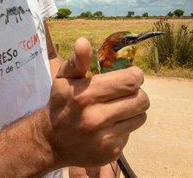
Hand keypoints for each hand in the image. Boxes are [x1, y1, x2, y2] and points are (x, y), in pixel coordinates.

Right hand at [42, 37, 148, 167]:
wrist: (51, 141)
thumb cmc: (61, 103)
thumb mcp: (64, 78)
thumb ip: (77, 60)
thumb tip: (83, 41)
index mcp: (85, 95)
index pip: (130, 81)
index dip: (135, 76)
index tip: (131, 75)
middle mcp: (95, 117)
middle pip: (141, 99)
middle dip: (137, 92)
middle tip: (125, 92)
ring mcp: (104, 137)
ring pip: (140, 116)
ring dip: (133, 110)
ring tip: (118, 108)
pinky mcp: (111, 152)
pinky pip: (131, 132)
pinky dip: (124, 127)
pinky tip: (109, 125)